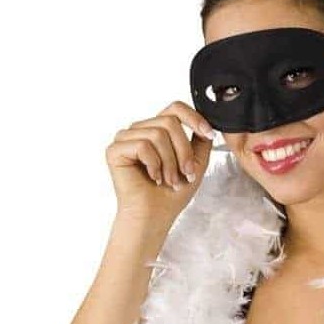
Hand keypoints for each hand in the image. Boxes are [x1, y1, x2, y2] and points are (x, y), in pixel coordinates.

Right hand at [105, 100, 217, 223]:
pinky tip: (153, 178)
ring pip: (158, 134)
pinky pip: (142, 146)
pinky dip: (154, 165)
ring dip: (170, 162)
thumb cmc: (172, 193)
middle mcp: (140, 130)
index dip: (194, 118)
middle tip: (185, 174)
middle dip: (183, 151)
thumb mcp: (196, 162)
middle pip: (170, 122)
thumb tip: (207, 123)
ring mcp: (125, 138)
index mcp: (157, 129)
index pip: (175, 108)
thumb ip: (201, 140)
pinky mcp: (115, 150)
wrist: (155, 215)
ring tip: (169, 180)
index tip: (208, 134)